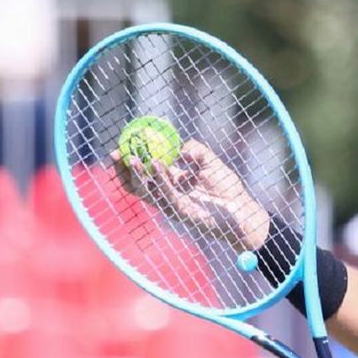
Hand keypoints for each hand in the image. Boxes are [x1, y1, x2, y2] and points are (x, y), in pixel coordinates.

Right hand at [111, 139, 270, 248]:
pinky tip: (157, 164)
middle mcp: (167, 195)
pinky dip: (161, 179)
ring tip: (132, 158)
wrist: (242, 208)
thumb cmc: (226, 187)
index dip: (129, 162)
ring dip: (138, 175)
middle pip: (137, 184)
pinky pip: (167, 194)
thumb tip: (180, 150)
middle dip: (123, 171)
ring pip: (147, 191)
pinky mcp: (181, 211)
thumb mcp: (210, 161)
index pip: (143, 173)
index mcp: (170, 183)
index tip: (121, 146)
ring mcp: (172, 204)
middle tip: (116, 154)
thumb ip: (196, 150)